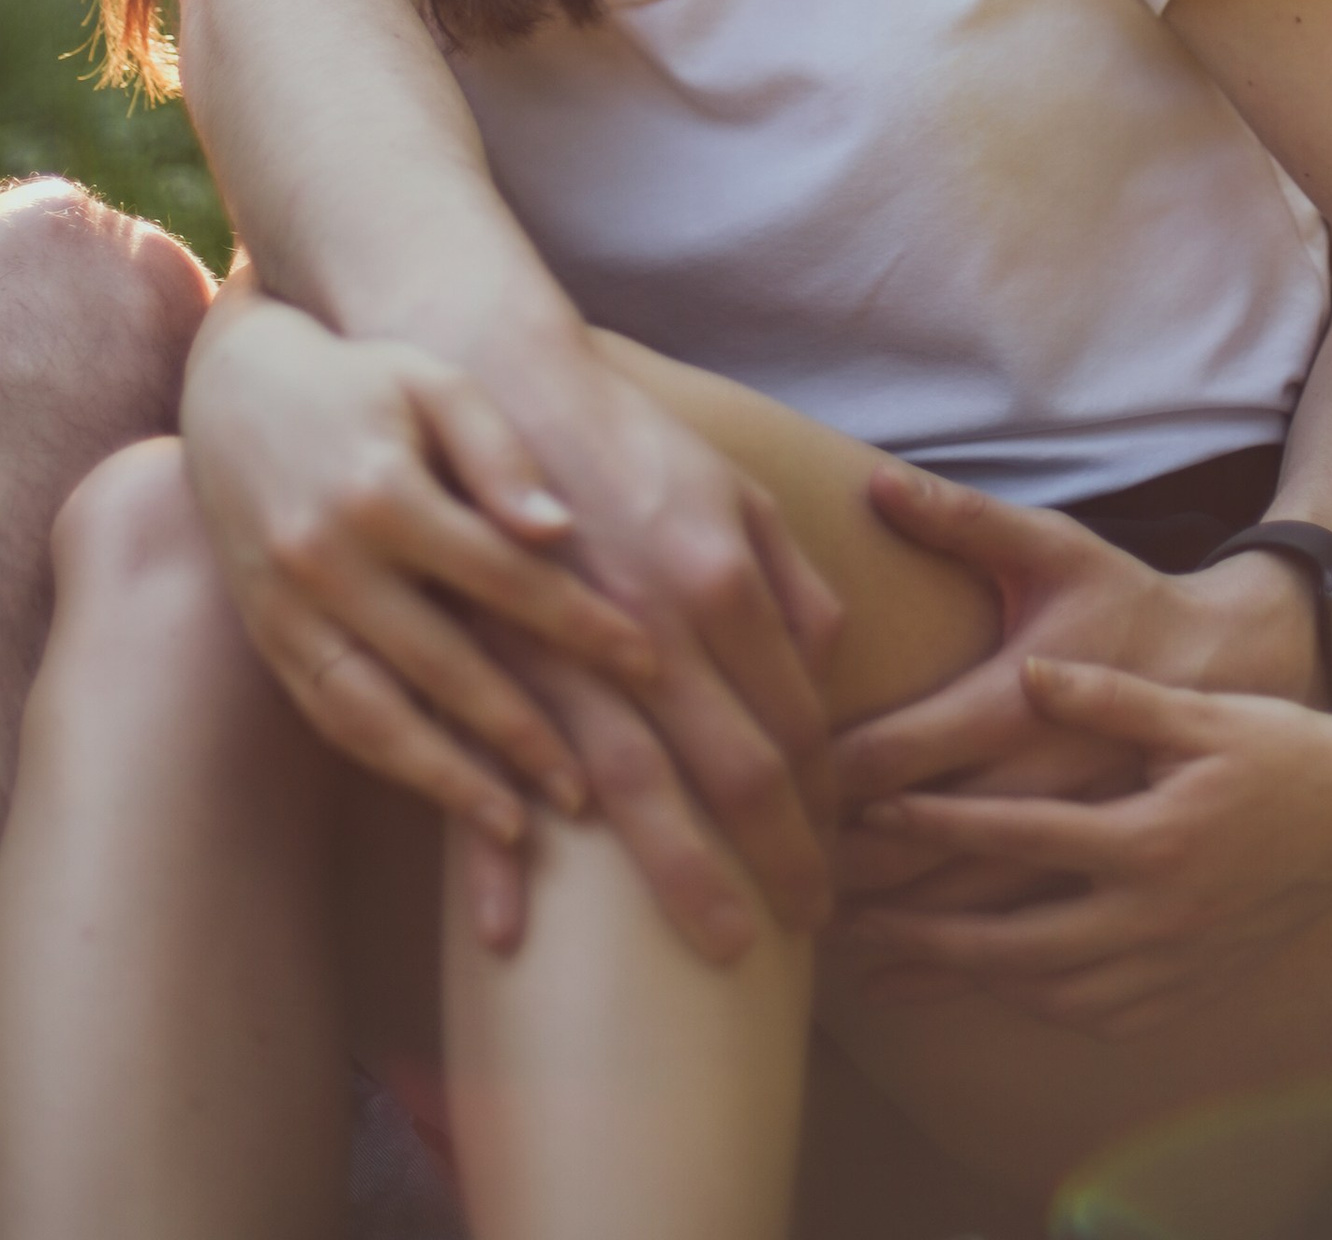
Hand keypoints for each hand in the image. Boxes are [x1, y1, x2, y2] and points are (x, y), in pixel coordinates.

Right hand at [180, 290, 657, 839]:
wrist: (235, 389)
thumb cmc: (365, 379)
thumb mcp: (437, 382)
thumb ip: (500, 452)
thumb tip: (559, 530)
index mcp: (383, 491)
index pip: (502, 575)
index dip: (579, 622)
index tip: (648, 662)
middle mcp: (328, 559)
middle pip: (442, 664)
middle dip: (522, 732)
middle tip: (591, 790)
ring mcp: (289, 608)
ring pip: (375, 715)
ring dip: (448, 778)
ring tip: (517, 824)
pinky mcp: (268, 638)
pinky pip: (332, 717)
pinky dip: (391, 761)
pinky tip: (446, 790)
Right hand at [457, 329, 845, 956]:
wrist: (501, 381)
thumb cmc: (628, 442)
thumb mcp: (733, 491)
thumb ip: (791, 584)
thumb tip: (828, 675)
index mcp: (722, 577)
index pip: (796, 719)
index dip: (827, 801)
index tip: (844, 859)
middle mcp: (654, 621)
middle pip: (732, 771)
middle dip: (777, 864)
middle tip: (809, 934)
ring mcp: (567, 644)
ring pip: (633, 790)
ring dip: (677, 880)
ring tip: (719, 949)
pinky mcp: (488, 652)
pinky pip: (496, 772)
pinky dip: (497, 859)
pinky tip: (514, 932)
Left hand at [839, 656, 1331, 1035]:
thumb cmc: (1275, 743)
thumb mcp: (1195, 709)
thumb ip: (1108, 697)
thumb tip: (1029, 671)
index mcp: (1155, 839)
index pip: (1023, 835)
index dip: (943, 821)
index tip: (874, 810)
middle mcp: (1159, 915)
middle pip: (1016, 939)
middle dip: (926, 930)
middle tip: (850, 914)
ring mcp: (1174, 962)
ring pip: (1048, 989)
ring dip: (968, 975)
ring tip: (897, 953)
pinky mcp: (1188, 987)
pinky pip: (1094, 1011)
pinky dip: (1033, 999)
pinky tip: (993, 979)